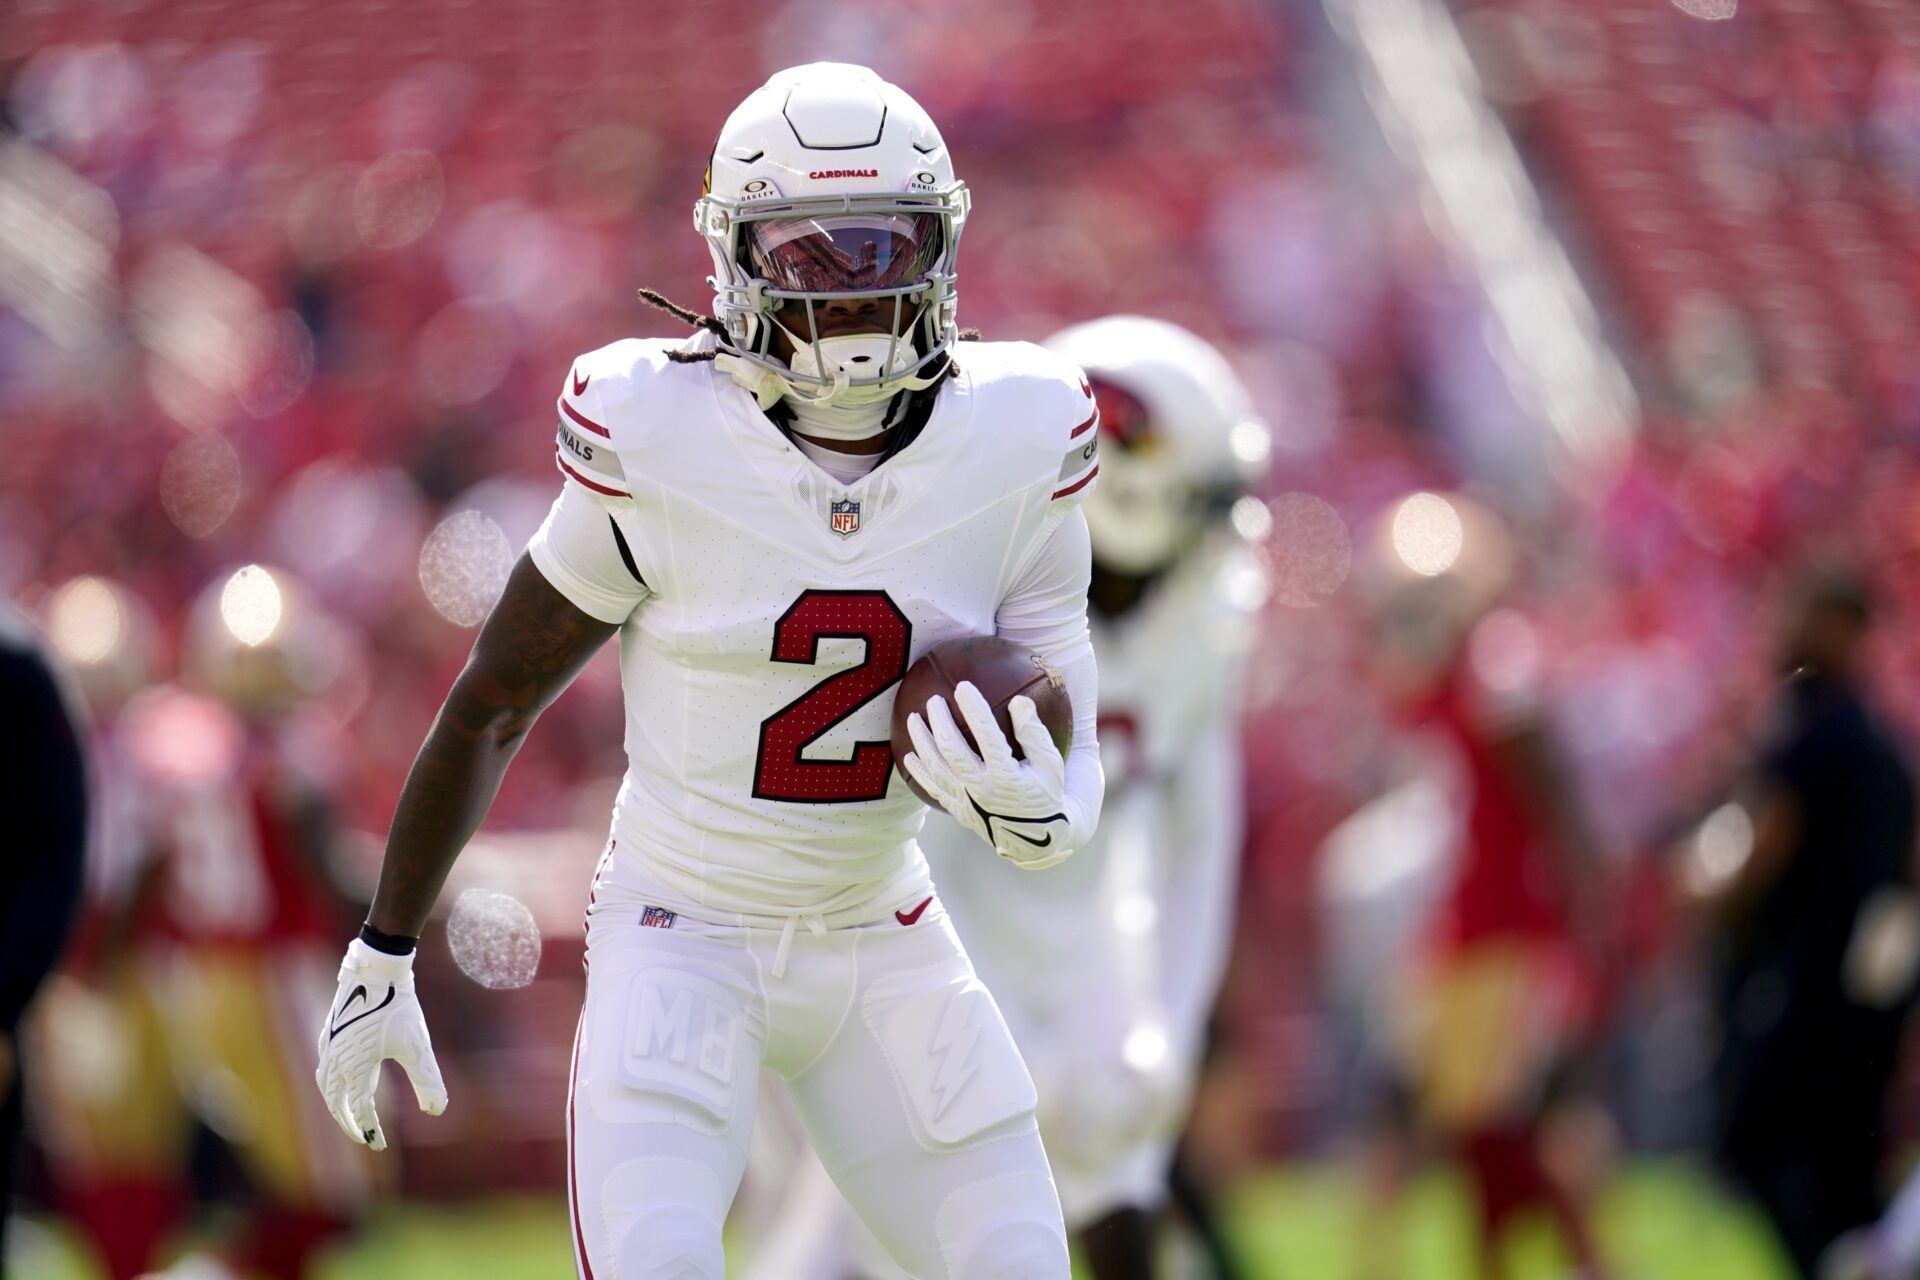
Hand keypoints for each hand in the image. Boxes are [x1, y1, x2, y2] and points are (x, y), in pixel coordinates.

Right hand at [315, 939, 445, 1149]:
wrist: (377, 970)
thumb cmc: (399, 1007)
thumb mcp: (418, 1046)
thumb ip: (428, 1080)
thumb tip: (438, 1111)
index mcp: (355, 1067)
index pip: (359, 1110)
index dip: (370, 1130)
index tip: (381, 1146)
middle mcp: (336, 1060)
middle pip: (336, 1104)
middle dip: (350, 1124)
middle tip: (366, 1138)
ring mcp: (329, 1046)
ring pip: (326, 1087)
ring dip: (338, 1107)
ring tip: (352, 1117)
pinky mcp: (329, 1034)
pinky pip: (325, 1069)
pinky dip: (332, 1086)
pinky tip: (345, 1084)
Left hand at [903, 682, 1071, 868]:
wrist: (1036, 839)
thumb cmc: (1047, 792)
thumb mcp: (1051, 765)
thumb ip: (1034, 733)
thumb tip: (1019, 700)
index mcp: (1007, 776)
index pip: (987, 736)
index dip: (974, 709)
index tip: (963, 686)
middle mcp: (982, 789)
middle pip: (952, 750)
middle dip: (939, 722)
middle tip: (933, 700)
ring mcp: (966, 802)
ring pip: (935, 768)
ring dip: (921, 741)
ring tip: (913, 718)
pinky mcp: (958, 811)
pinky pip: (932, 789)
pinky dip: (918, 772)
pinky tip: (909, 755)